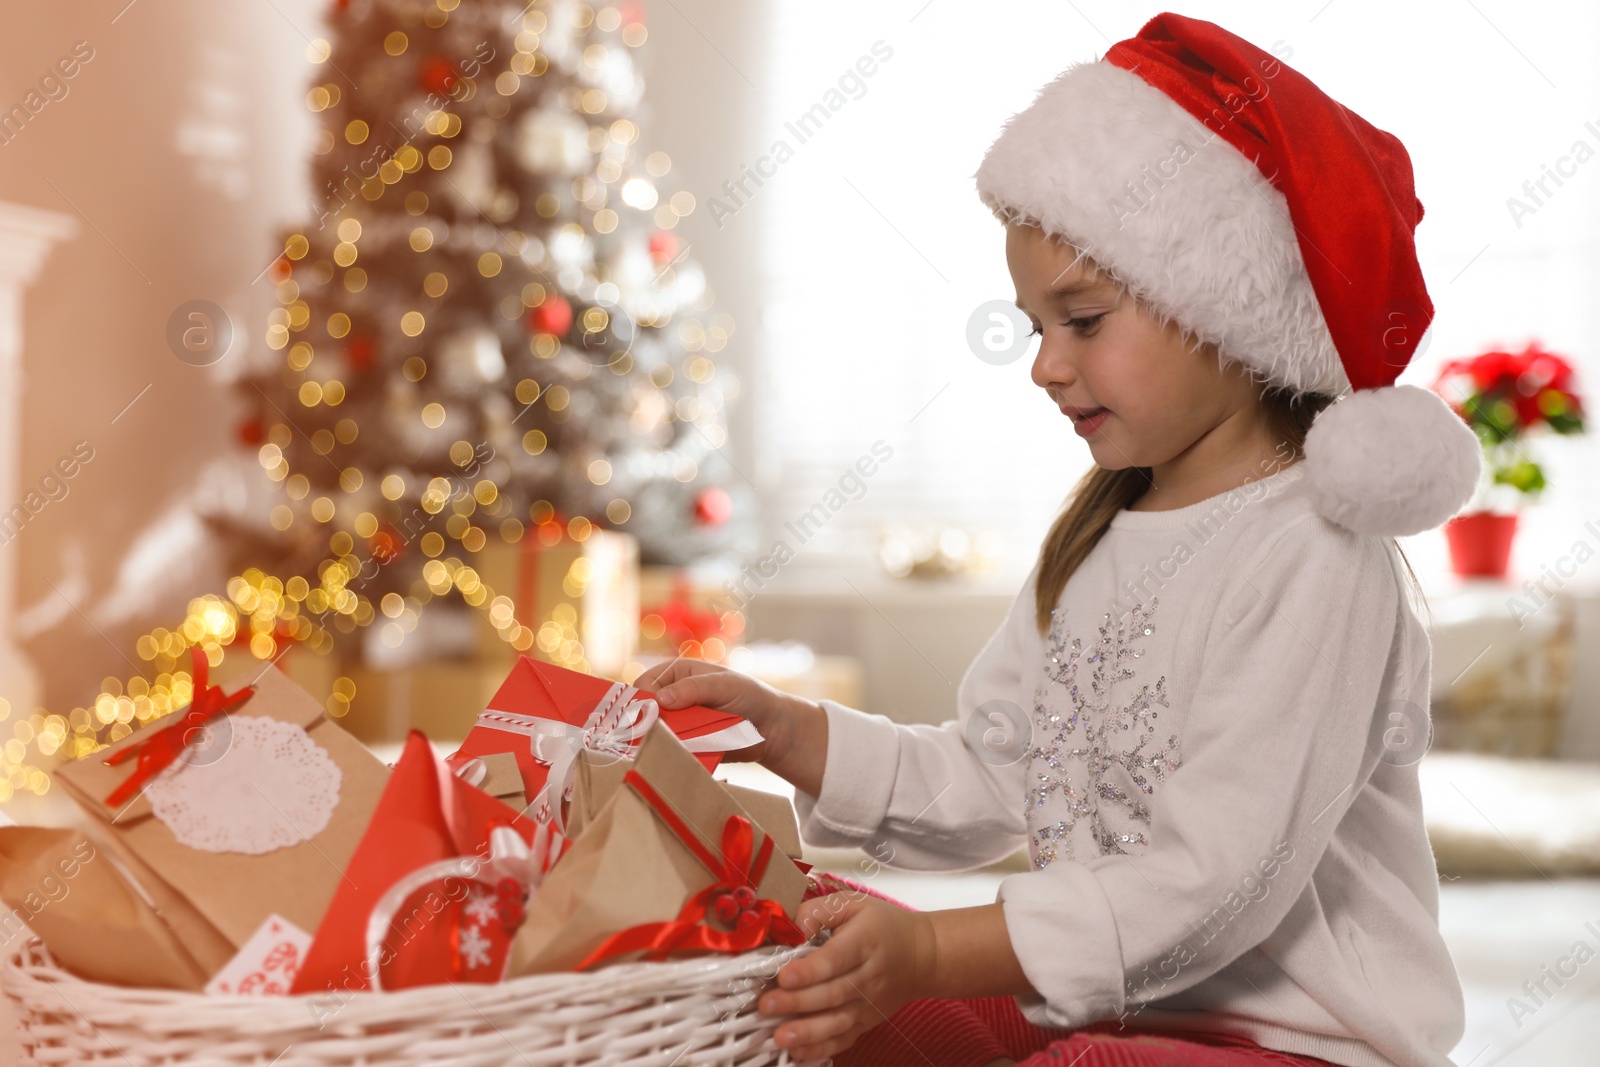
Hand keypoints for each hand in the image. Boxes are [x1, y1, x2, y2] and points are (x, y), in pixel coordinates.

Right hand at [633, 658, 817, 773]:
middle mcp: (672, 697)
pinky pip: (668, 750)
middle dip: (645, 723)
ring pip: (652, 733)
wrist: (771, 729)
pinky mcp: (685, 745)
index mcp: (676, 674)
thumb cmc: (749, 696)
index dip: (642, 699)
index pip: (645, 684)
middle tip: (652, 734)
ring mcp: (677, 723)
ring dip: (656, 741)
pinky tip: (672, 757)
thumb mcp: (723, 685)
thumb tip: (660, 698)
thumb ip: (694, 688)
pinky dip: (668, 755)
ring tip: (664, 747)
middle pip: (643, 711)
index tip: (649, 714)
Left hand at [757, 892, 935, 1061]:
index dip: (809, 970)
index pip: (836, 959)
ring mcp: (869, 1004)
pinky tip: (799, 1053)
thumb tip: (791, 928)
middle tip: (767, 1005)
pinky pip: (844, 1039)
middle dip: (797, 1003)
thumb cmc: (883, 926)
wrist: (922, 955)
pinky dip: (822, 1049)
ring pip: (838, 1022)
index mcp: (865, 942)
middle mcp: (869, 976)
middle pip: (832, 993)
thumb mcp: (854, 904)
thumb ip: (819, 911)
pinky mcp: (867, 1022)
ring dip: (807, 1032)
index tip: (784, 977)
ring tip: (780, 1037)